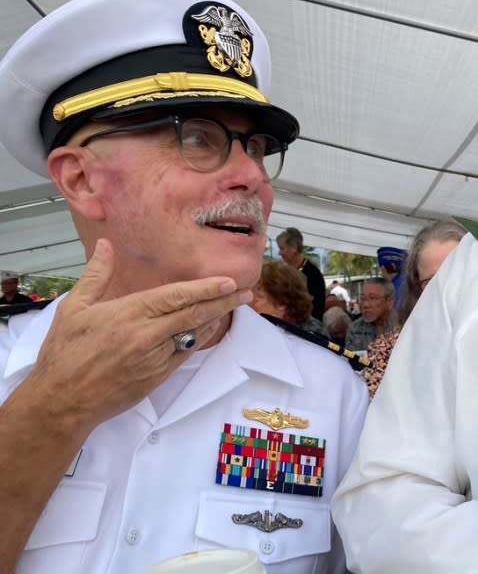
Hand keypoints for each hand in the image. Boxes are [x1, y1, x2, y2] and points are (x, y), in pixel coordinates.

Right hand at [22, 238, 252, 433]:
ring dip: (215, 319)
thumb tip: (106, 245)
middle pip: (194, 315)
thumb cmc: (64, 353)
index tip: (229, 281)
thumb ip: (96, 275)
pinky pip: (185, 353)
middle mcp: (145, 336)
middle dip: (223, 302)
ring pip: (193, 334)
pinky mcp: (158, 377)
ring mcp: (154, 359)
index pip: (175, 297)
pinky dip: (200, 338)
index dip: (205, 289)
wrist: (61, 401)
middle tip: (246, 292)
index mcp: (127, 315)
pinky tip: (210, 327)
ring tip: (234, 304)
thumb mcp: (74, 308)